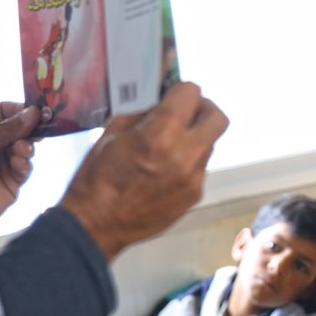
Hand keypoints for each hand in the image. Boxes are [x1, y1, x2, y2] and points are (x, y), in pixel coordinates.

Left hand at [0, 102, 39, 251]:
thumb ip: (5, 128)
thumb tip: (34, 112)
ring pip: (26, 146)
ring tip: (20, 151)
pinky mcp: (13, 178)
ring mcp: (4, 160)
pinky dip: (24, 164)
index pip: (5, 111)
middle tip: (39, 130)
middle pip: (21, 128)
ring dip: (26, 147)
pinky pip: (26, 166)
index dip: (21, 110)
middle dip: (29, 129)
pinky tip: (17, 165)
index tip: (38, 111)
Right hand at [60, 82, 227, 259]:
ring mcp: (195, 177)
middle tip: (186, 113)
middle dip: (203, 109)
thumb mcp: (113, 132)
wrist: (97, 224)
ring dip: (195, 136)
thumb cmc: (97, 175)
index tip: (172, 96)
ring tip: (169, 145)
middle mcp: (185, 153)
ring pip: (210, 143)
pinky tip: (166, 169)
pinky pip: (201, 166)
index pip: (192, 93)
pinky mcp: (196, 194)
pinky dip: (188, 160)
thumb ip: (145, 114)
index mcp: (161, 133)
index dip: (181, 91)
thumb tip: (164, 103)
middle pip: (218, 117)